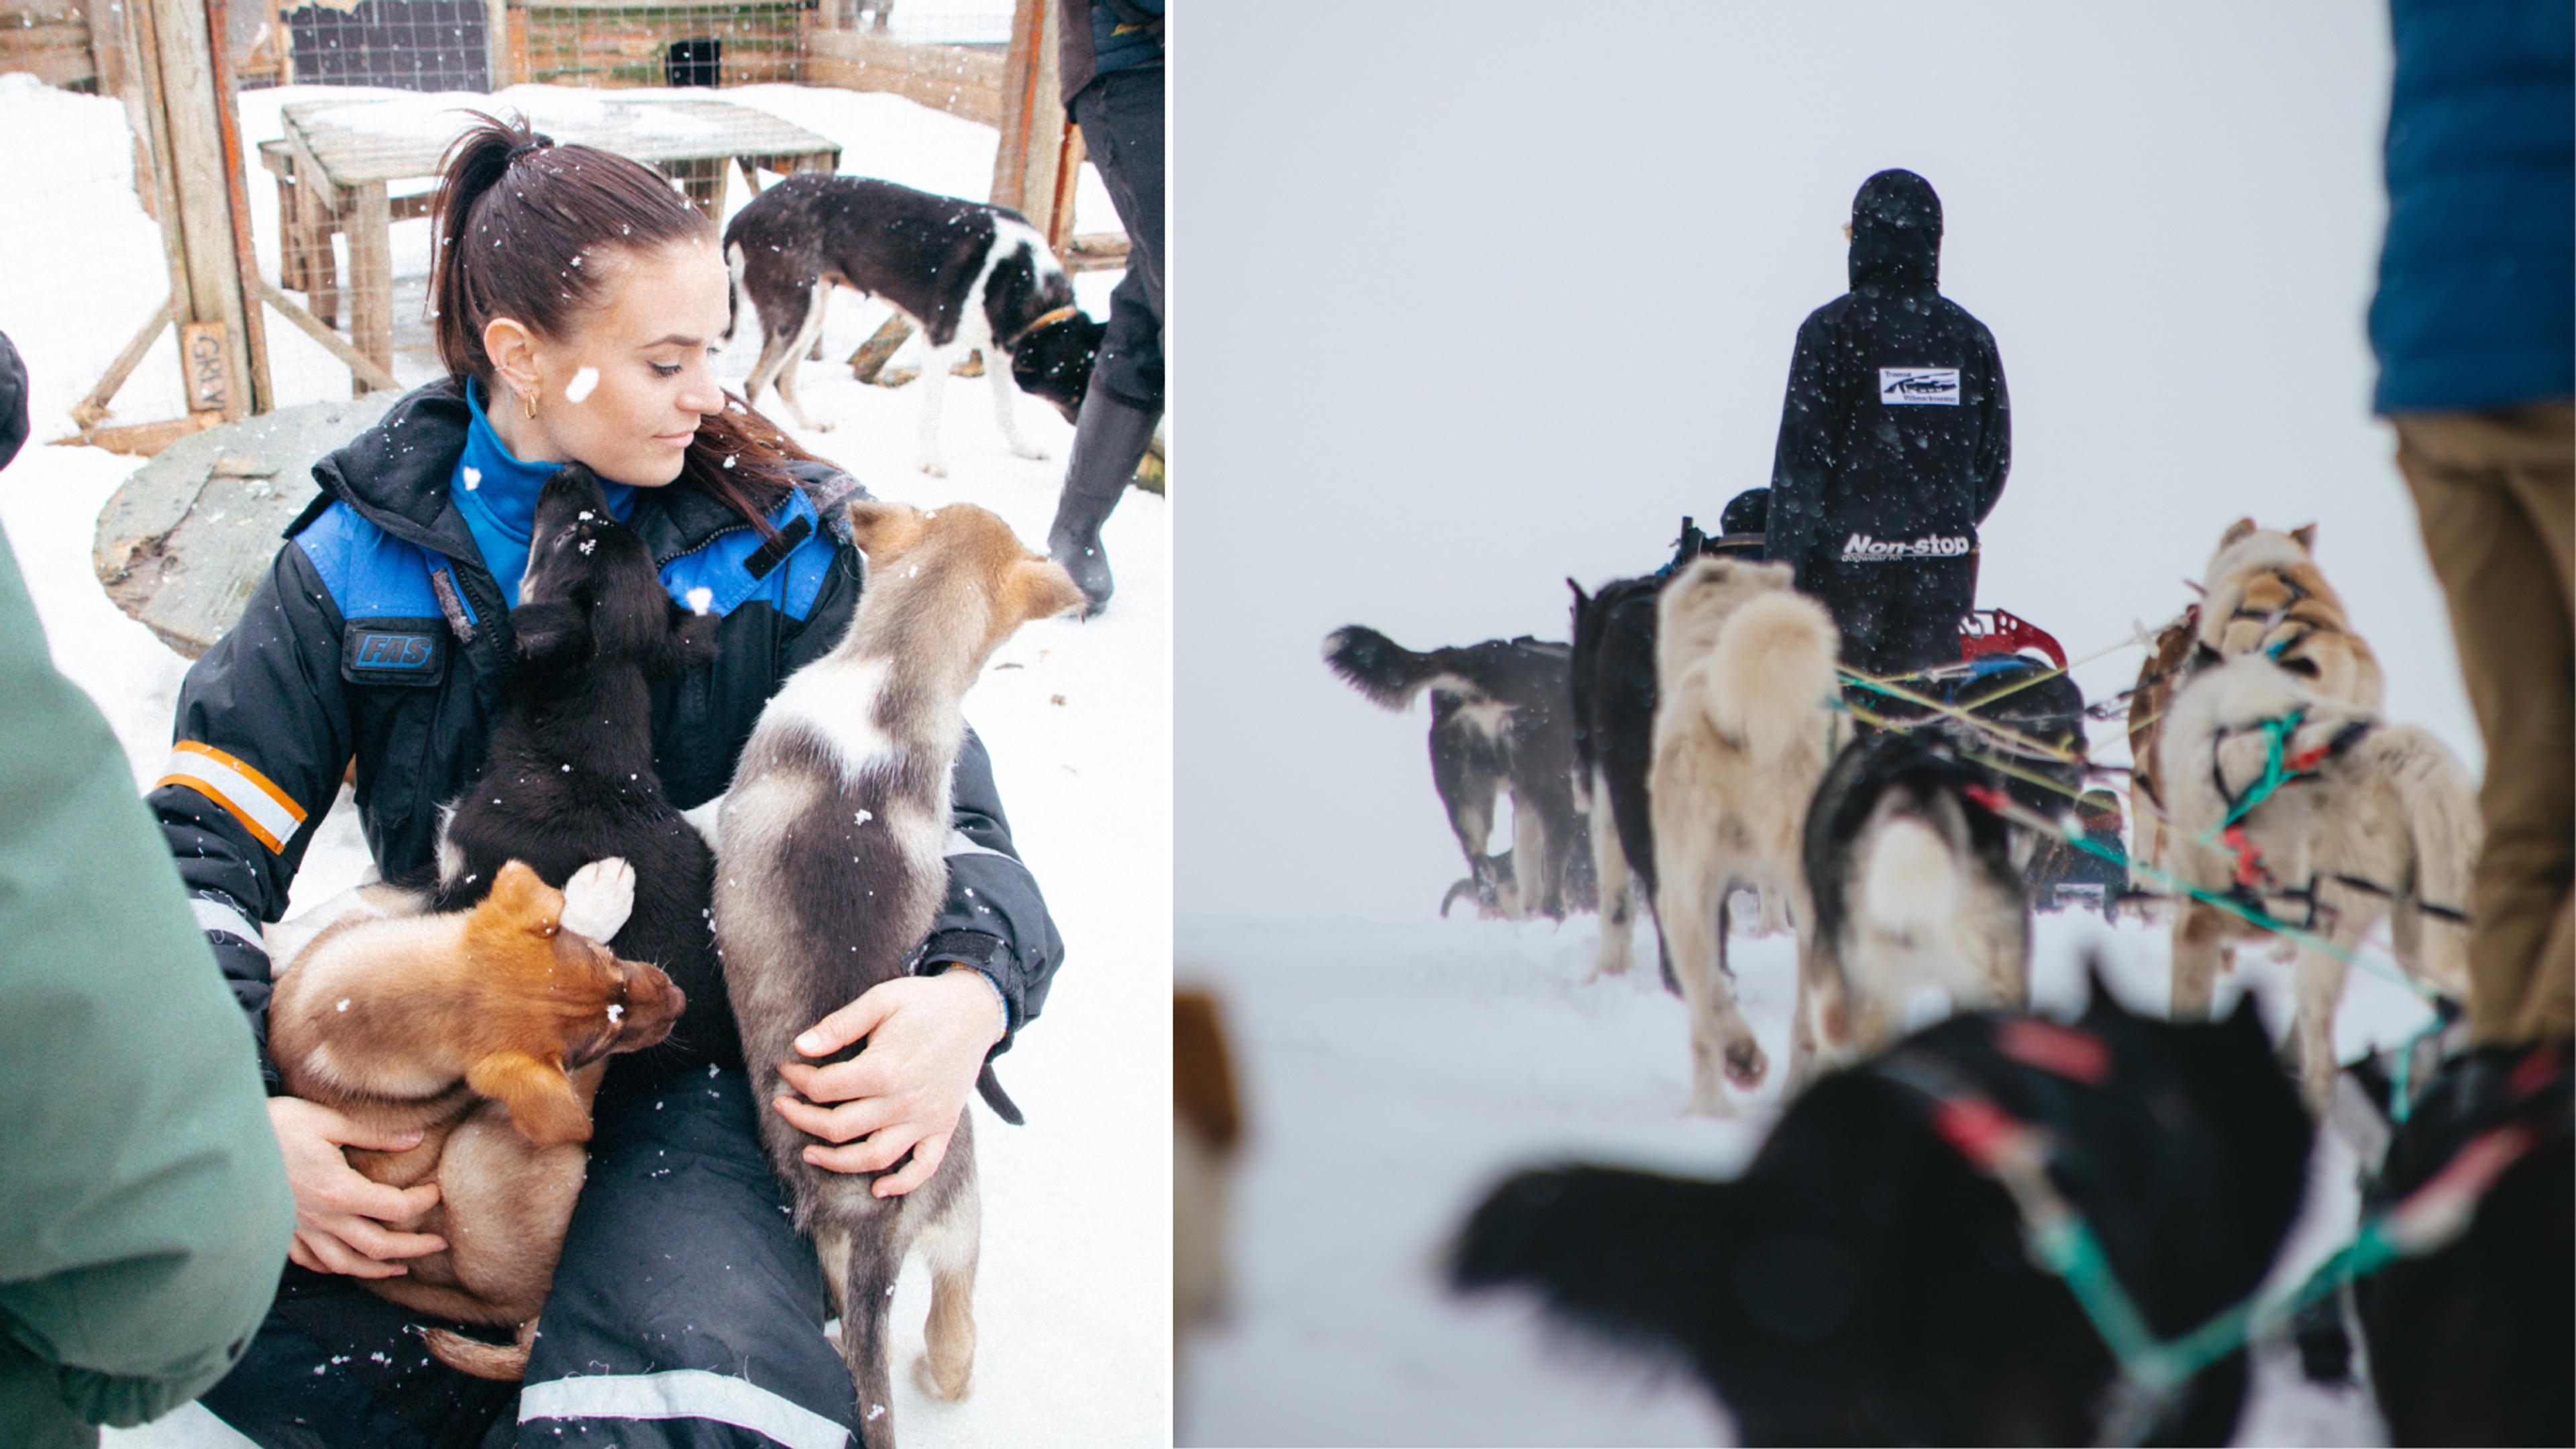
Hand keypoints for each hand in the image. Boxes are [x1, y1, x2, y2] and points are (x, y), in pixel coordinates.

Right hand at [267, 1096, 445, 1277]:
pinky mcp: (282, 1233)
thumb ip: (374, 1135)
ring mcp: (300, 1230)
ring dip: (378, 1269)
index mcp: (339, 1191)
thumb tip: (415, 1139)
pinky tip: (348, 1263)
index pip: (395, 1208)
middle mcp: (322, 1219)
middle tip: (437, 1244)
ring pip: (346, 1264)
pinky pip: (313, 1261)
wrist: (223, 1141)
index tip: (435, 1192)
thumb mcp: (327, 1121)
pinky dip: (335, 1267)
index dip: (422, 1202)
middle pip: (378, 1247)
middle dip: (413, 1248)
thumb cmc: (275, 1125)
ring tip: (400, 1267)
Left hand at [773, 967, 1006, 1196]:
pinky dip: (901, 1184)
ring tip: (810, 1152)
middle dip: (801, 1119)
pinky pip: (922, 1168)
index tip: (785, 1070)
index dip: (796, 1080)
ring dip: (835, 1162)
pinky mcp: (943, 1127)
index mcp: (884, 1068)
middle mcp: (903, 1101)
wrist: (976, 1010)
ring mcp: (925, 1119)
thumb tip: (800, 1046)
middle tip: (784, 1107)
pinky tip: (877, 1188)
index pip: (824, 1088)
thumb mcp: (880, 1000)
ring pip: (872, 1157)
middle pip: (837, 1127)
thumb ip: (839, 1025)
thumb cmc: (925, 1003)